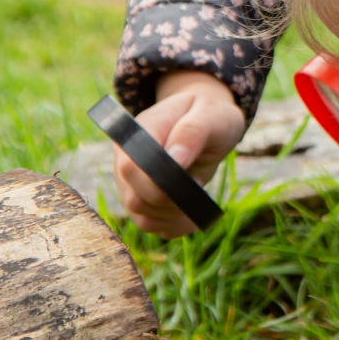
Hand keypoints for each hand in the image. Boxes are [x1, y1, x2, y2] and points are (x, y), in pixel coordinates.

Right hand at [112, 70, 246, 235]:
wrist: (207, 121)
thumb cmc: (209, 114)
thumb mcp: (211, 114)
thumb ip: (192, 132)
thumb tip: (174, 159)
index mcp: (138, 133)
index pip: (131, 167)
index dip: (160, 182)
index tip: (192, 179)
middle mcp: (127, 159)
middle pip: (134, 198)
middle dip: (171, 201)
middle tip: (198, 187)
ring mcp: (132, 183)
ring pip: (142, 217)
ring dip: (174, 215)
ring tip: (198, 199)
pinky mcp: (143, 200)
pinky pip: (153, 225)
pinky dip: (175, 225)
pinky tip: (194, 214)